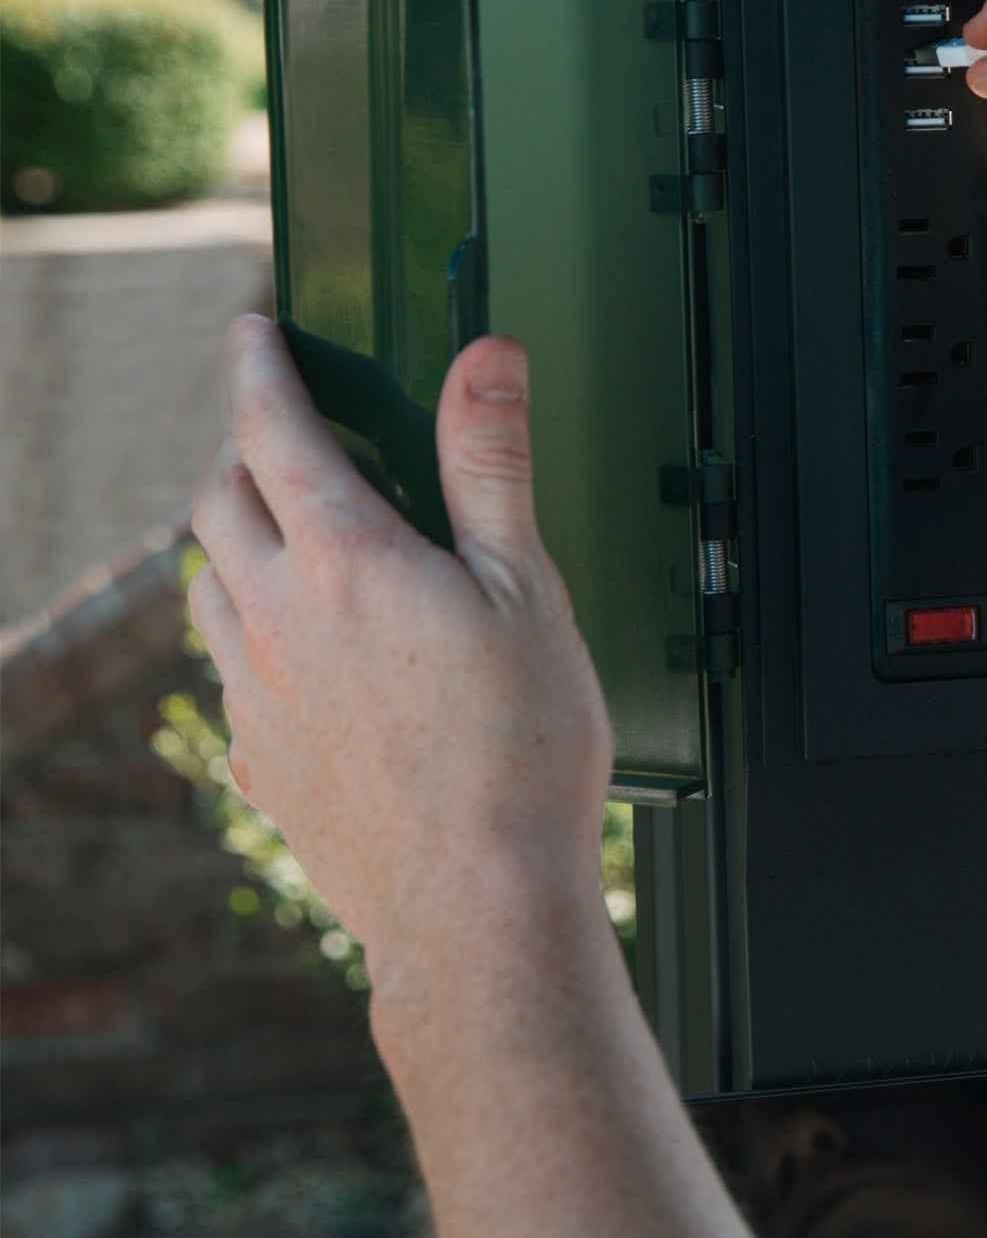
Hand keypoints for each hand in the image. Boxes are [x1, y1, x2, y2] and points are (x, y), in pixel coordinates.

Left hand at [187, 318, 611, 1008]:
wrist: (477, 905)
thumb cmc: (521, 754)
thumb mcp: (529, 591)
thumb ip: (490, 468)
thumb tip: (483, 358)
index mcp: (347, 559)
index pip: (274, 429)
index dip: (259, 368)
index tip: (251, 333)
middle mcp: (277, 618)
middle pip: (218, 502)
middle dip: (242, 454)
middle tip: (281, 442)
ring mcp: (257, 695)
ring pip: (206, 591)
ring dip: (236, 549)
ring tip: (290, 553)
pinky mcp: (260, 765)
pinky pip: (230, 680)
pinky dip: (253, 644)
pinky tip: (308, 669)